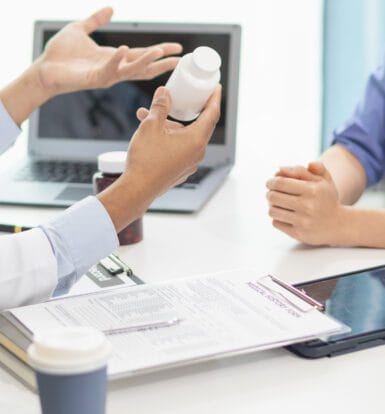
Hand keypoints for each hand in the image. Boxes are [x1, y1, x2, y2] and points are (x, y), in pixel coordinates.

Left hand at [36, 7, 181, 97]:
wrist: (44, 68)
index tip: (177, 49)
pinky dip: (117, 60)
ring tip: (160, 52)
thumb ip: (96, 20)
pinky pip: (109, 70)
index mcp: (114, 58)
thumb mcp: (81, 29)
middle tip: (180, 60)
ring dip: (146, 61)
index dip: (160, 51)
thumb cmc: (61, 53)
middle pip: (144, 67)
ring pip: (132, 70)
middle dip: (163, 63)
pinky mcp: (94, 79)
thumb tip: (111, 8)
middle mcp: (115, 69)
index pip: (142, 54)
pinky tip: (123, 49)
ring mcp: (106, 75)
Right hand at [97, 85, 221, 230]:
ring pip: (185, 137)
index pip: (212, 114)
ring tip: (150, 116)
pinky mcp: (181, 170)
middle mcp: (197, 153)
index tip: (216, 87)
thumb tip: (164, 92)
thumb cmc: (146, 159)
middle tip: (186, 98)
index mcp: (196, 140)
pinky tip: (153, 134)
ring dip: (171, 125)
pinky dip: (170, 138)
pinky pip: (180, 149)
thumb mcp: (151, 126)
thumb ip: (160, 106)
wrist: (137, 189)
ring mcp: (190, 163)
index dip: (215, 98)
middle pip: (199, 125)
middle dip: (189, 110)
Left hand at [266, 162, 344, 244]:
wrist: (339, 225)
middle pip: (273, 197)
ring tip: (278, 204)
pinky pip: (276, 223)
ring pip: (272, 211)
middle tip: (271, 193)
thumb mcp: (322, 180)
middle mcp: (308, 206)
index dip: (271, 181)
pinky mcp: (298, 234)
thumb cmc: (326, 199)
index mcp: (313, 190)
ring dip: (272, 206)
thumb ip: (302, 170)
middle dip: (269, 193)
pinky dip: (277, 219)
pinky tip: (285, 216)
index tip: (270, 182)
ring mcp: (303, 221)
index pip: (281, 183)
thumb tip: (280, 168)